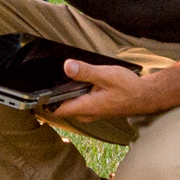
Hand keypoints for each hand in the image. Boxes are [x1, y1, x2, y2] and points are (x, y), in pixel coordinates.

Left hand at [45, 60, 160, 123]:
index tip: (33, 93)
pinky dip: (73, 95)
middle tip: (42, 81)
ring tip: (57, 80)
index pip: (57, 111)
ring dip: (63, 96)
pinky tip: (74, 83)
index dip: (43, 103)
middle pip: (60, 109)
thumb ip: (86, 72)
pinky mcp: (95, 109)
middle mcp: (86, 113)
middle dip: (51, 97)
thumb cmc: (129, 87)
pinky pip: (77, 103)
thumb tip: (67, 66)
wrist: (145, 96)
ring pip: (69, 106)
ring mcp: (91, 113)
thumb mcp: (106, 75)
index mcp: (86, 107)